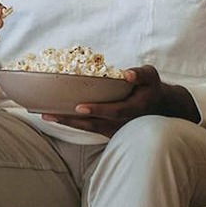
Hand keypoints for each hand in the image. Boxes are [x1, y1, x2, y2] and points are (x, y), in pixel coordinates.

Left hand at [41, 65, 198, 136]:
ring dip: (67, 123)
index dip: (97, 110)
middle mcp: (122, 124)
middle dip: (70, 120)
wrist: (160, 108)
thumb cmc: (151, 88)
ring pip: (88, 129)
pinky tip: (56, 117)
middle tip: (48, 114)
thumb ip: (141, 74)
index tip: (79, 107)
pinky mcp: (109, 132)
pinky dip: (72, 124)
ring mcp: (115, 131)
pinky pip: (88, 129)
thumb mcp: (151, 77)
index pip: (113, 112)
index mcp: (133, 109)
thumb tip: (127, 74)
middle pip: (93, 124)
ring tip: (45, 115)